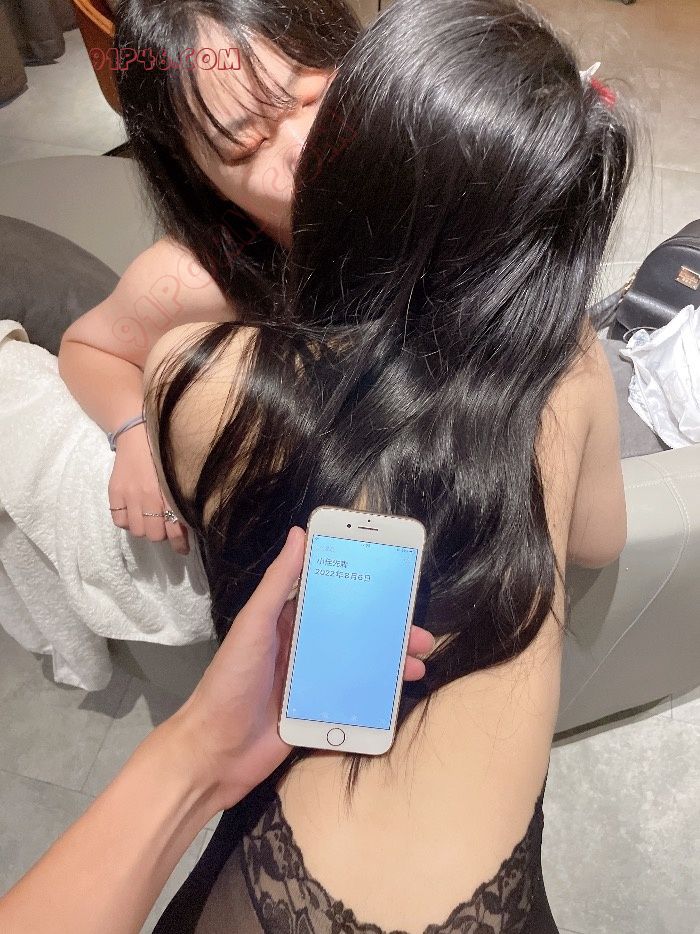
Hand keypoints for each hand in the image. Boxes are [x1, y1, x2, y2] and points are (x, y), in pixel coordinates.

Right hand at [107, 423, 189, 554]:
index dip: (179, 544)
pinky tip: (133, 513)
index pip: (174, 529)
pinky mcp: (114, 492)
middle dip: (161, 534)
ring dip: (144, 529)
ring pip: (137, 531)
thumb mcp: (177, 476)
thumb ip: (181, 499)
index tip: (183, 549)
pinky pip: (119, 521)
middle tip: (164, 526)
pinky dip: (127, 522)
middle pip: (154, 535)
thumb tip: (188, 525)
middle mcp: (148, 497)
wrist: (137, 432)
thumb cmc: (163, 454)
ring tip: (148, 519)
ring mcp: (129, 495)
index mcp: (168, 493)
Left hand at [170, 526, 434, 810]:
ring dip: (389, 665)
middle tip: (423, 637)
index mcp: (287, 622)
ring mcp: (312, 685)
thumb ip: (278, 583)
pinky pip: (353, 702)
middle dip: (389, 634)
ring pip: (360, 667)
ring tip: (419, 667)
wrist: (214, 752)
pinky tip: (397, 698)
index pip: (333, 598)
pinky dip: (377, 698)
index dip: (365, 591)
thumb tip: (299, 533)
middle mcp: (303, 649)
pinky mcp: (317, 716)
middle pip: (355, 635)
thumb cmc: (231, 681)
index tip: (398, 586)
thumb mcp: (254, 625)